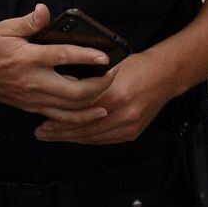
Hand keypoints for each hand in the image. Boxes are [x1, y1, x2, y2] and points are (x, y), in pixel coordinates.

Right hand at [0, 4, 113, 124]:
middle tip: (114, 72)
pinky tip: (96, 111)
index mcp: (27, 59)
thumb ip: (29, 21)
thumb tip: (45, 10)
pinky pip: (62, 118)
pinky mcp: (32, 107)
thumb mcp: (4, 28)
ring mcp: (34, 98)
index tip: (105, 56)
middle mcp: (33, 82)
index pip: (62, 58)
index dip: (86, 56)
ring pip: (72, 109)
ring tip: (110, 90)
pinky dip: (82, 117)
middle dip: (100, 84)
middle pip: (75, 92)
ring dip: (95, 102)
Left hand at [33, 52, 175, 145]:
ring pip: (93, 137)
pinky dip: (87, 139)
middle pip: (84, 128)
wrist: (166, 75)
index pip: (80, 111)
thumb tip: (62, 91)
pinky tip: (74, 137)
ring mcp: (129, 126)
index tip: (41, 118)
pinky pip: (105, 140)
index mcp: (115, 94)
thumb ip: (89, 83)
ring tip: (51, 136)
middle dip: (60, 132)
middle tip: (40, 133)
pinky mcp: (133, 133)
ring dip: (71, 138)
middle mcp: (123, 113)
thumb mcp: (109, 67)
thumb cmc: (137, 66)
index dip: (59, 117)